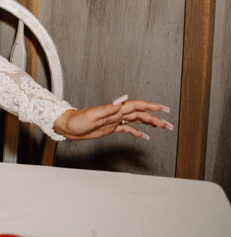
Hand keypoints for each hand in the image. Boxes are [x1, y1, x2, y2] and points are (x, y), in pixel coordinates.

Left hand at [53, 95, 173, 140]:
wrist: (68, 126)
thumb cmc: (77, 120)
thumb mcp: (92, 115)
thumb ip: (108, 108)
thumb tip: (121, 99)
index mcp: (114, 109)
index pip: (136, 106)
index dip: (150, 106)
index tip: (162, 108)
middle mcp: (116, 114)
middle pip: (140, 114)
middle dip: (155, 117)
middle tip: (169, 124)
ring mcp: (114, 120)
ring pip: (136, 121)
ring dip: (149, 123)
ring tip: (162, 128)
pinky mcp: (110, 128)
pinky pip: (127, 129)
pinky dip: (137, 132)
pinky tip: (144, 136)